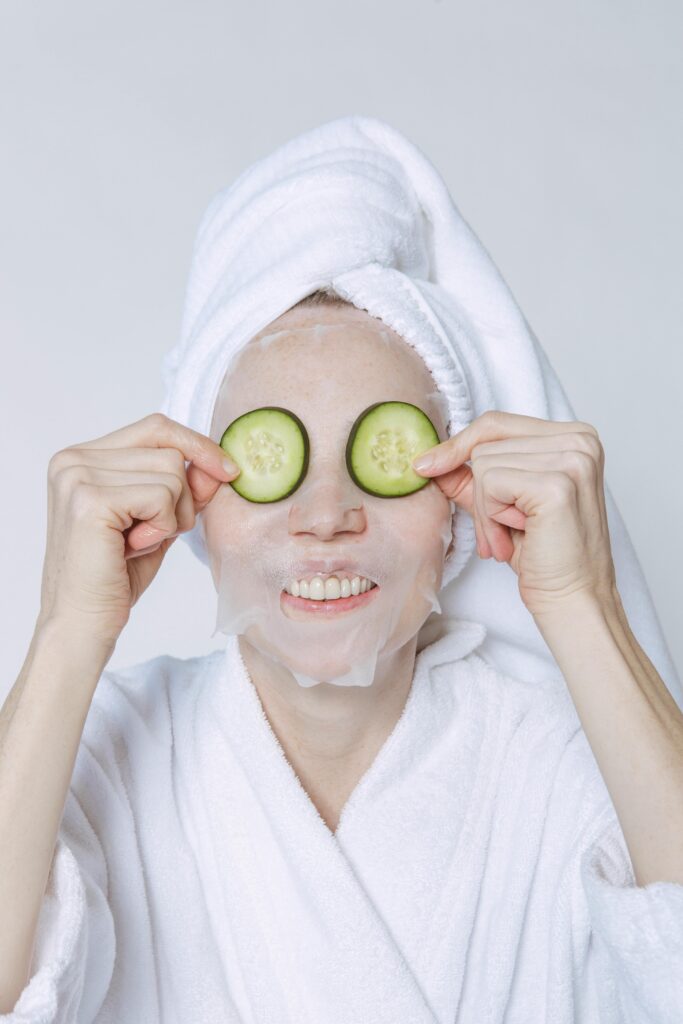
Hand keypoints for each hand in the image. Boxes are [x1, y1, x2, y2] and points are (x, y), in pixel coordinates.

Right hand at [38, 412, 239, 648]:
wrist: (83, 624)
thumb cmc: (115, 577)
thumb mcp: (159, 521)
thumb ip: (185, 489)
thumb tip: (220, 465)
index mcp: (82, 457)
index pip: (155, 427)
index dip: (196, 446)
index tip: (228, 471)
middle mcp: (73, 459)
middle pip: (169, 452)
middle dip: (181, 499)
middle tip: (151, 534)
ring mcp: (78, 476)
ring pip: (172, 473)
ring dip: (171, 517)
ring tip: (137, 543)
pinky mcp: (91, 500)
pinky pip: (162, 496)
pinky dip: (161, 527)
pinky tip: (132, 548)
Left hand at [412, 410, 617, 617]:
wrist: (572, 600)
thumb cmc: (545, 557)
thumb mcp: (502, 506)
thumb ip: (471, 478)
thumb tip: (430, 460)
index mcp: (575, 436)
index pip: (497, 423)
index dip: (458, 445)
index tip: (426, 465)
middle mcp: (580, 439)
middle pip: (485, 444)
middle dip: (479, 494)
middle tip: (498, 533)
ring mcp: (573, 459)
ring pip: (483, 465)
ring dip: (486, 512)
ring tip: (509, 538)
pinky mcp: (558, 484)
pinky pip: (490, 484)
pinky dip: (491, 518)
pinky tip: (515, 539)